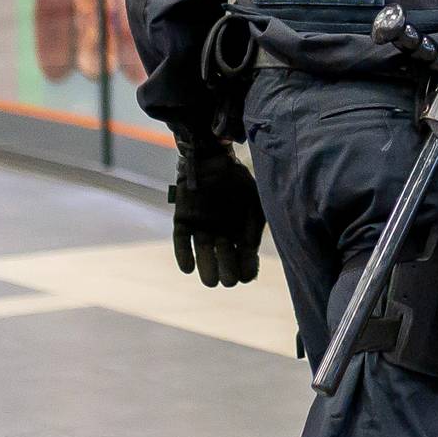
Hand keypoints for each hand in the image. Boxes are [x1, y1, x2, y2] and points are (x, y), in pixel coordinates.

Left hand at [170, 131, 263, 286]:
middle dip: (228, 274)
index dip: (247, 271)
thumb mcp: (256, 200)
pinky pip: (181, 243)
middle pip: (225, 264)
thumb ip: (256, 224)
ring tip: (211, 280)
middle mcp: (222, 235)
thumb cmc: (237, 178)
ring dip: (207, 271)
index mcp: (242, 233)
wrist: (213, 156)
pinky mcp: (183, 221)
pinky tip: (189, 268)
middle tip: (229, 278)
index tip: (247, 275)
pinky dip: (183, 256)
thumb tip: (253, 250)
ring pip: (203, 258)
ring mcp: (203, 229)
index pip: (246, 263)